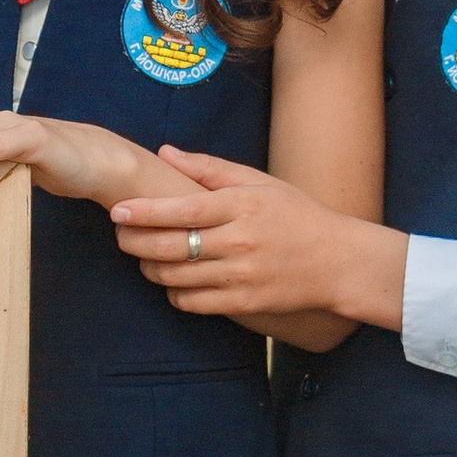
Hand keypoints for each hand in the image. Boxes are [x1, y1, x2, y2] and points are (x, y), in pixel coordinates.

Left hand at [110, 148, 408, 327]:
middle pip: (171, 246)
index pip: (182, 209)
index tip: (118, 211)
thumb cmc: (297, 215)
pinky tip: (173, 282)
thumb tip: (165, 151)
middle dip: (136, 242)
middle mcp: (239, 241)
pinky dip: (174, 293)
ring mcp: (241, 276)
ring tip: (144, 257)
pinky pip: (193, 302)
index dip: (144, 212)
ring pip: (176, 277)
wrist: (338, 262)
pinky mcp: (243, 304)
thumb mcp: (259, 182)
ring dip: (151, 268)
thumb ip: (209, 168)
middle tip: (122, 236)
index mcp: (241, 206)